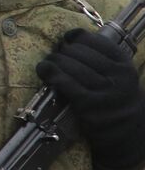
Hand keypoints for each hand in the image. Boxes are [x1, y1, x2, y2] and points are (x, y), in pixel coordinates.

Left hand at [36, 28, 144, 169]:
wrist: (125, 133)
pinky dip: (51, 74)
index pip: (96, 41)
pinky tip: (43, 70)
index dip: (76, 37)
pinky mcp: (90, 105)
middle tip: (55, 56)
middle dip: (62, 51)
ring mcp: (105, 91)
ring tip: (47, 63)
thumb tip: (69, 36)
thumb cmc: (114, 97)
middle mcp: (118, 76)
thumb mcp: (117, 74)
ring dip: (53, 61)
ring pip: (71, 66)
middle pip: (80, 52)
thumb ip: (100, 56)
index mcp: (124, 64)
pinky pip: (66, 83)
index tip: (67, 41)